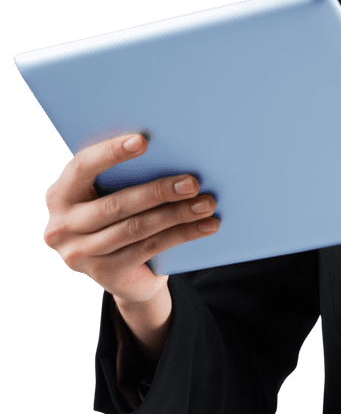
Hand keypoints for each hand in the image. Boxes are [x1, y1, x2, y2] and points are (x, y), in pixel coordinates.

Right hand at [42, 133, 218, 305]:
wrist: (126, 271)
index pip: (82, 167)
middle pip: (116, 204)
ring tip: (207, 204)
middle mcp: (62, 225)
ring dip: (177, 215)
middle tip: (193, 182)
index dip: (110, 153)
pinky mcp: (104, 273)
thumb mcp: (115, 193)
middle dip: (159, 191)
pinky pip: (149, 248)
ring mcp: (79, 254)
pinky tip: (206, 226)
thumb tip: (175, 148)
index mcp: (61, 194)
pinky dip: (182, 235)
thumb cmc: (122, 215)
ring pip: (136, 228)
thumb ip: (127, 175)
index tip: (143, 141)